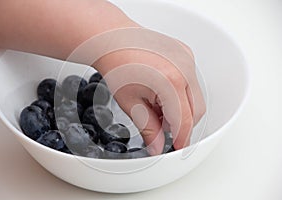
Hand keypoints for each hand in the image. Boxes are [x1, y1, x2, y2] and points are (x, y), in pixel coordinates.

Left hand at [91, 28, 205, 154]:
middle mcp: (183, 67)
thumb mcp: (131, 104)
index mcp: (170, 82)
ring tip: (157, 106)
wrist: (113, 41)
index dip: (182, 138)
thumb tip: (157, 146)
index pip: (185, 121)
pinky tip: (162, 92)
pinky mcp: (185, 53)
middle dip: (182, 124)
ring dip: (182, 109)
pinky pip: (192, 81)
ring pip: (196, 96)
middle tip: (161, 126)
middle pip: (196, 110)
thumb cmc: (117, 65)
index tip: (178, 146)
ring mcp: (186, 58)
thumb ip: (148, 129)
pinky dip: (181, 93)